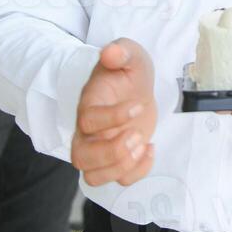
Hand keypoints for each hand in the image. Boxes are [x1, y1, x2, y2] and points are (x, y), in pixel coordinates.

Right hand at [71, 38, 156, 186]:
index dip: (112, 118)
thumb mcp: (130, 55)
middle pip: (81, 158)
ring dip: (121, 168)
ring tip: (143, 144)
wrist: (134, 87)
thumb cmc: (127, 71)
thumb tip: (111, 52)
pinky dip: (137, 172)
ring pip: (93, 177)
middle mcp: (88, 132)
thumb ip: (122, 51)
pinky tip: (150, 148)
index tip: (138, 105)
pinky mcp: (117, 159)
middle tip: (137, 135)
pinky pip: (119, 180)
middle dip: (111, 153)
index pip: (87, 121)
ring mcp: (100, 148)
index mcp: (89, 104)